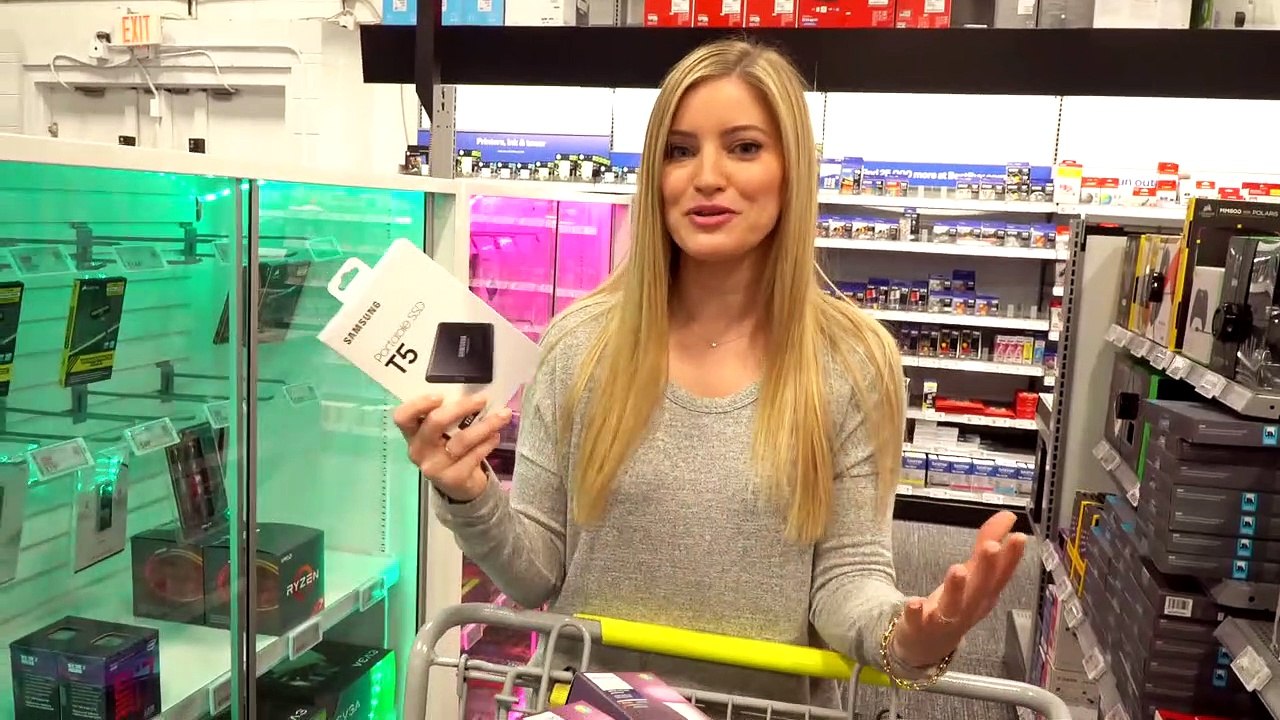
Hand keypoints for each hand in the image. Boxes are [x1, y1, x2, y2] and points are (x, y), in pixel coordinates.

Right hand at [393, 394, 512, 502]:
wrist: (459, 486)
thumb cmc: (449, 450)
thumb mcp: (442, 434)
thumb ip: (448, 416)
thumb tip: (473, 393)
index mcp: (412, 434)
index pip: (402, 417)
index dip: (418, 404)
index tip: (440, 396)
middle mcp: (419, 451)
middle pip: (435, 423)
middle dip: (461, 407)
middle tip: (482, 399)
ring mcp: (435, 466)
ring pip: (462, 439)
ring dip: (486, 425)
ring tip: (503, 415)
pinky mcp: (454, 478)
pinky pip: (474, 455)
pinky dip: (488, 442)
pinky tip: (496, 436)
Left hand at [890, 511, 1025, 667]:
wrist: (926, 645)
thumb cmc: (955, 606)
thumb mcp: (973, 574)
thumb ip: (987, 542)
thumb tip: (1009, 516)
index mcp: (983, 594)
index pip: (1001, 575)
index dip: (1011, 558)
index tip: (1019, 537)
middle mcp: (968, 607)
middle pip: (980, 588)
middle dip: (987, 568)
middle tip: (991, 547)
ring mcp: (944, 619)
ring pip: (953, 605)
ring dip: (956, 588)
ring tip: (957, 569)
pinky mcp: (918, 626)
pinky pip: (917, 620)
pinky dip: (916, 612)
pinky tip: (914, 602)